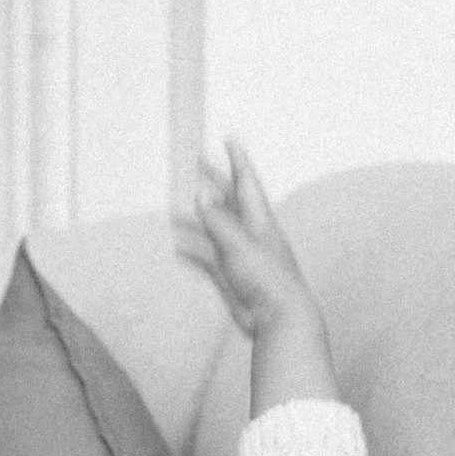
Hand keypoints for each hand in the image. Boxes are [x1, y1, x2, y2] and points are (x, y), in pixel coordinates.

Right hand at [172, 138, 316, 338]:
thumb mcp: (241, 246)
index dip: (237, 160)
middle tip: (197, 162)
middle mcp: (249, 233)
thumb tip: (201, 195)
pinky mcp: (230, 275)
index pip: (246, 182)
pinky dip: (192, 251)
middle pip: (229, 200)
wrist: (278, 317)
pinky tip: (177, 249)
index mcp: (259, 220)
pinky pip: (206, 258)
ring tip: (176, 205)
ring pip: (215, 227)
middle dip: (215, 180)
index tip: (229, 138)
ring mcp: (239, 254)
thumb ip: (219, 222)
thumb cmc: (267, 279)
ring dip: (197, 216)